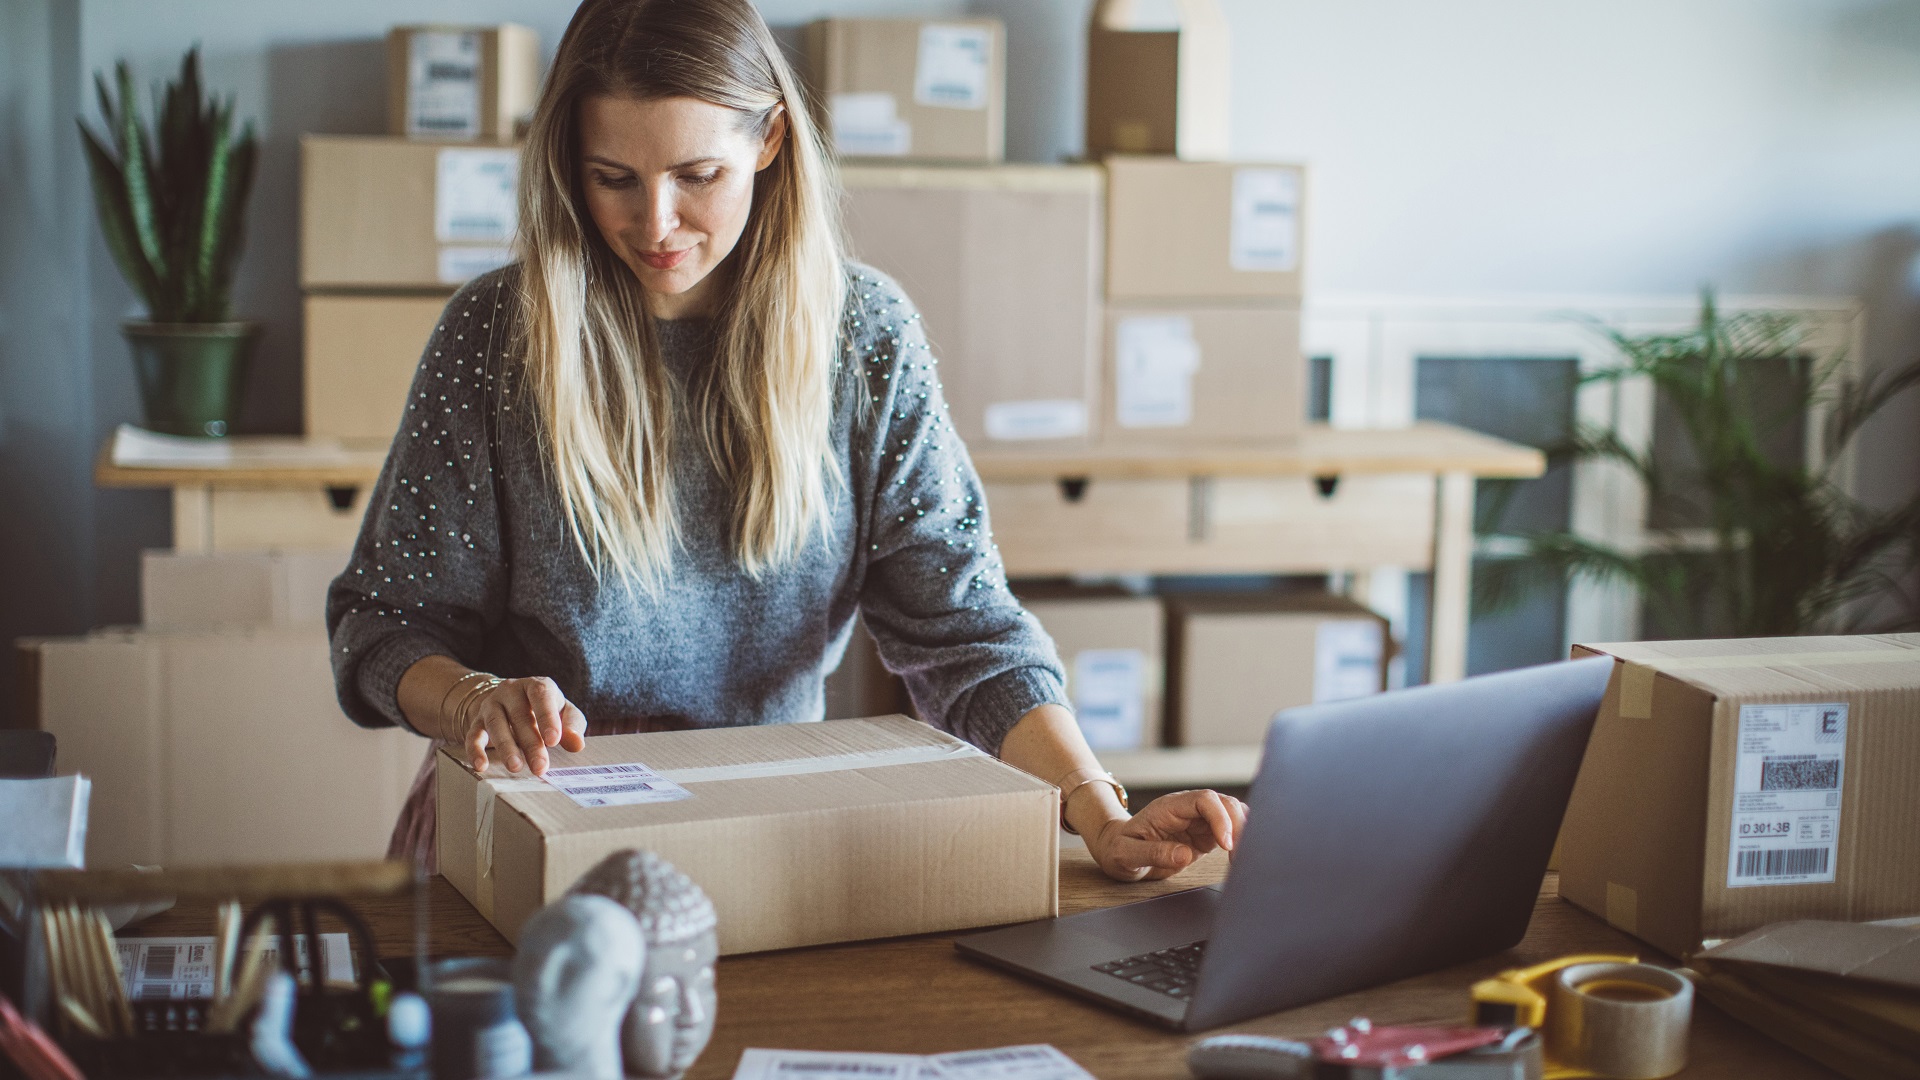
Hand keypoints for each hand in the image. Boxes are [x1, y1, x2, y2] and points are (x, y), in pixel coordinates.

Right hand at [447, 676, 586, 775]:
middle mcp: (511, 691)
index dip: (547, 717)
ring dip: (506, 747)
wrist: (509, 701)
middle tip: (540, 767)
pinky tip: (481, 766)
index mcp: (536, 685)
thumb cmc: (544, 709)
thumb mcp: (563, 711)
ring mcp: (491, 705)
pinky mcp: (477, 721)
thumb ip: (573, 725)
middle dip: (531, 743)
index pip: (541, 695)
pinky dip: (475, 751)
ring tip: (516, 768)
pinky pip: (472, 735)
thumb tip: (576, 743)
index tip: (554, 741)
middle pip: (520, 715)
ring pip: (496, 724)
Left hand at [1086, 789, 1247, 882]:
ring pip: (1232, 814)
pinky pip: (1230, 830)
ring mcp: (1198, 820)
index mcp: (1169, 807)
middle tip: (1238, 855)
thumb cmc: (1119, 849)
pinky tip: (1238, 858)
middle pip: (1224, 803)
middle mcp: (1187, 809)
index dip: (1220, 818)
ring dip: (1243, 832)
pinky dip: (1240, 840)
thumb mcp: (1126, 854)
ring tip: (1240, 859)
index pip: (1204, 799)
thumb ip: (1153, 853)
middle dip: (1238, 825)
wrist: (1119, 851)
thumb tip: (1184, 855)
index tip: (1226, 844)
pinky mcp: (1205, 834)